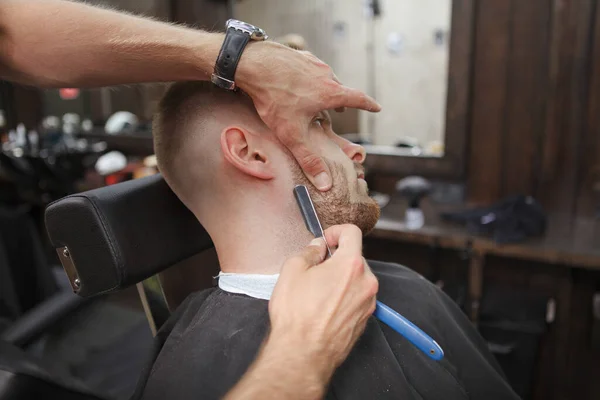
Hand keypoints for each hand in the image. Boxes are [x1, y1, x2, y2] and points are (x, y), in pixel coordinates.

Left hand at [236, 42, 380, 190]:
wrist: (253, 64)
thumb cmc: (274, 98)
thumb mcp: (292, 134)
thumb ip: (309, 159)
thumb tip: (325, 182)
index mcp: (330, 93)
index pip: (358, 99)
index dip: (368, 104)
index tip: (377, 107)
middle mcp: (325, 75)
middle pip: (341, 89)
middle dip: (343, 100)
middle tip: (342, 110)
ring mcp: (312, 62)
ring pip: (325, 77)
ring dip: (326, 88)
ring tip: (319, 96)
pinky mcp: (298, 55)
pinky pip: (309, 67)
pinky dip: (309, 77)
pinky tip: (298, 81)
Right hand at [268, 224, 378, 382]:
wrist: (303, 354)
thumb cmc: (297, 315)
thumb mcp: (292, 271)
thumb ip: (309, 251)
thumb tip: (317, 247)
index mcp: (351, 265)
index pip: (352, 232)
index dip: (336, 231)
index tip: (325, 240)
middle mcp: (366, 282)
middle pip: (355, 257)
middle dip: (337, 258)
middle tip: (316, 268)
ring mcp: (368, 303)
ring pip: (357, 279)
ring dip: (341, 278)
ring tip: (318, 291)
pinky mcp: (365, 319)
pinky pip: (357, 298)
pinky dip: (344, 296)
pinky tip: (324, 306)